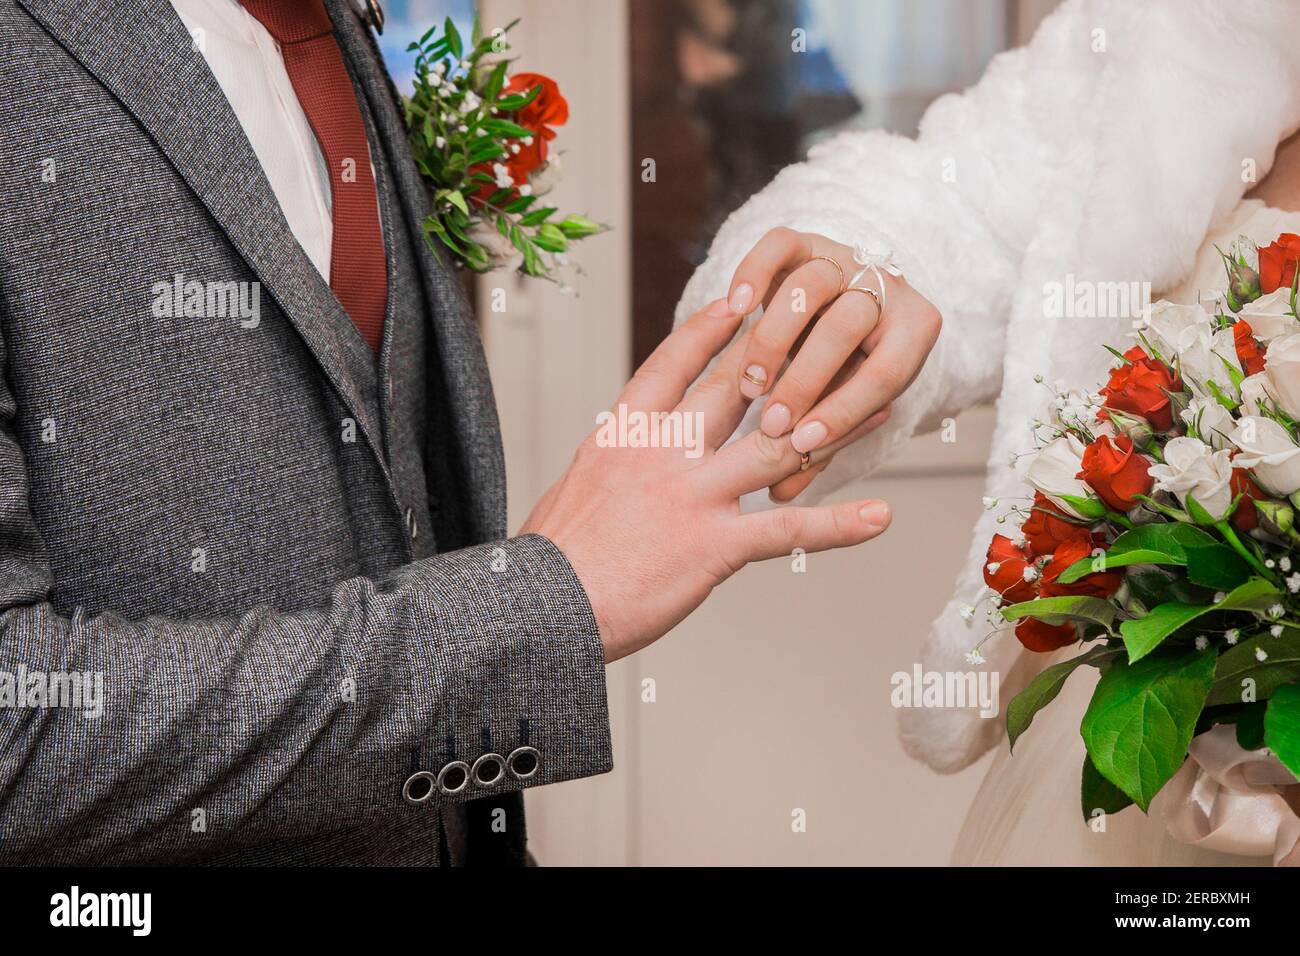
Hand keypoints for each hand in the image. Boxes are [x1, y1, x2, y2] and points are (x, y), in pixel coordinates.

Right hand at [520, 297, 892, 662]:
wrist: (540, 609)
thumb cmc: (551, 558)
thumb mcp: (572, 487)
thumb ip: (608, 461)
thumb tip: (615, 452)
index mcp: (622, 434)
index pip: (673, 363)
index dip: (711, 326)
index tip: (742, 296)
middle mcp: (661, 452)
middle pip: (737, 389)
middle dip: (787, 353)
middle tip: (826, 319)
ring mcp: (691, 496)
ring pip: (777, 446)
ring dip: (835, 425)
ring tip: (880, 406)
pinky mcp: (713, 546)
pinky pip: (788, 530)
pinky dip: (839, 525)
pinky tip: (879, 517)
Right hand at [725, 228, 941, 500]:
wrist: (847, 298)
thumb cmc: (849, 371)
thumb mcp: (845, 406)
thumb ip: (817, 446)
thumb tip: (780, 495)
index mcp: (915, 332)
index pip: (884, 374)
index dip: (845, 411)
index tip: (803, 443)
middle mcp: (886, 288)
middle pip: (846, 326)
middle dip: (805, 378)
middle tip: (772, 421)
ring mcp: (843, 257)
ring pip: (809, 287)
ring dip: (774, 341)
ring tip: (749, 384)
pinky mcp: (802, 239)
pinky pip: (777, 246)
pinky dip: (753, 276)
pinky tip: (733, 310)